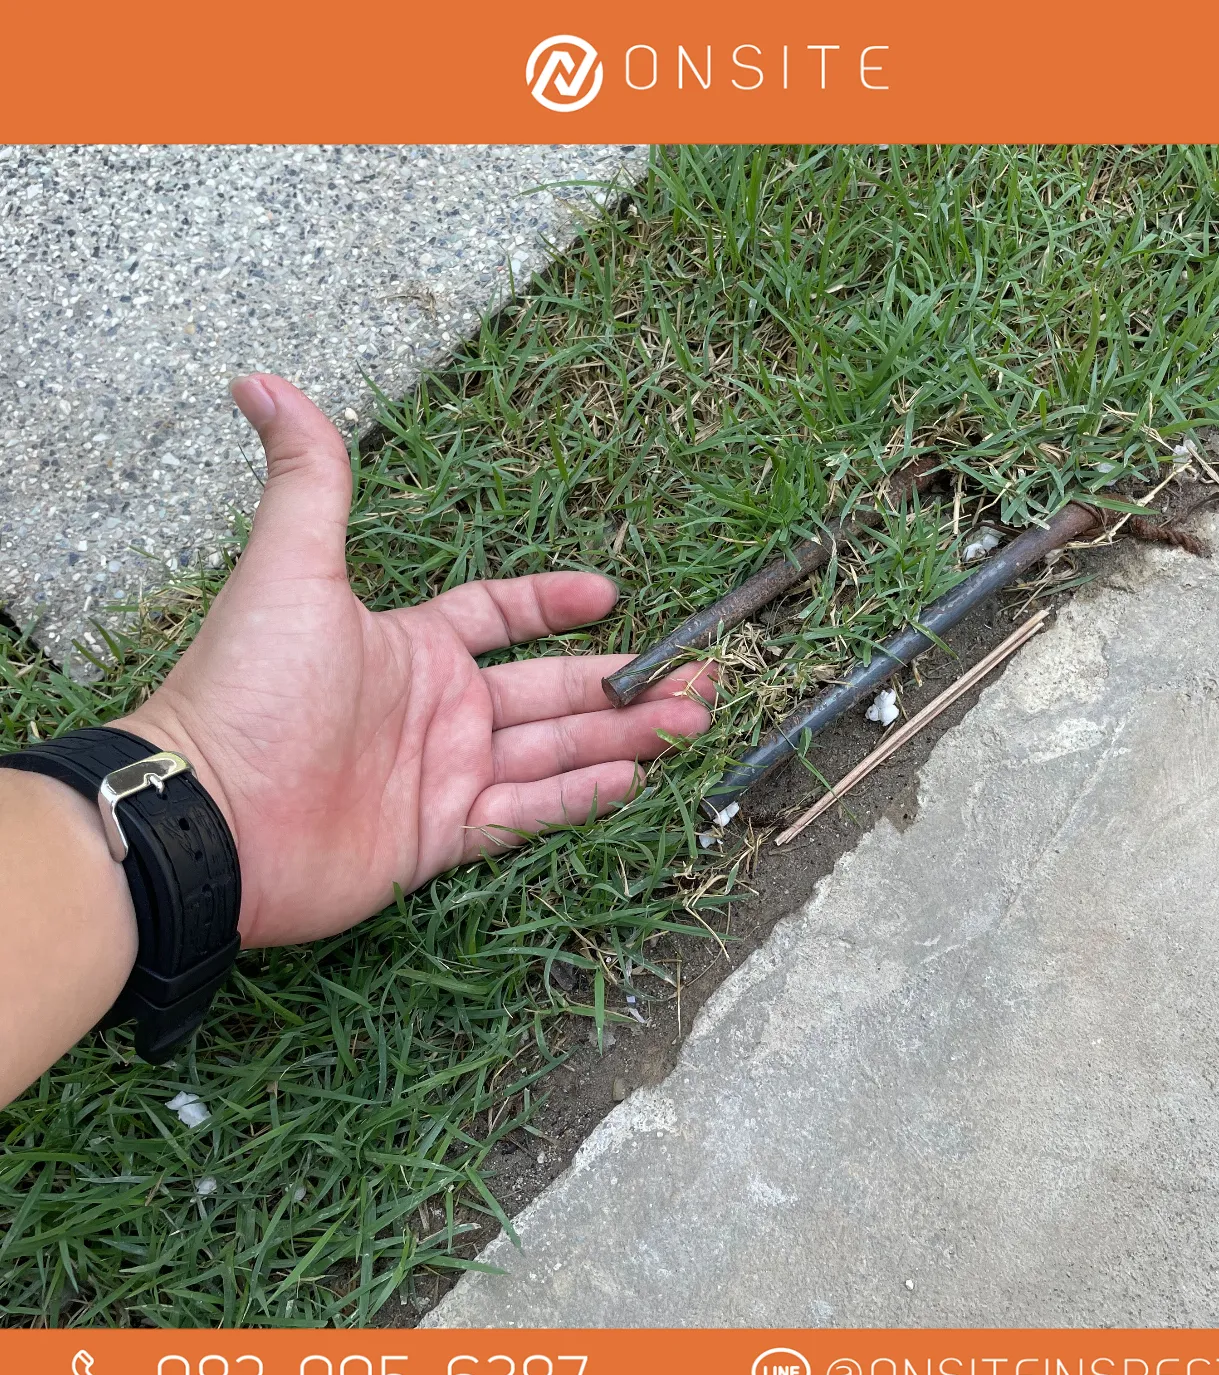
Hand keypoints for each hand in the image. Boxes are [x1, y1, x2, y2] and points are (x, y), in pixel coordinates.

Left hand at [116, 374, 712, 948]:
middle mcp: (437, 710)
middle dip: (624, 682)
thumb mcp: (291, 570)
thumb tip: (261, 383)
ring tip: (692, 723)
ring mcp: (442, 775)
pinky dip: (579, 796)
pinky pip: (526, 813)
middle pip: (551, 690)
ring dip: (624, 735)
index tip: (609, 594)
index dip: (552, 603)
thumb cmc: (248, 689)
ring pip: (555, 752)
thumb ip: (309, 480)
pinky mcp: (441, 837)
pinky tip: (633, 774)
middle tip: (698, 677)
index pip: (498, 615)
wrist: (210, 817)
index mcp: (412, 647)